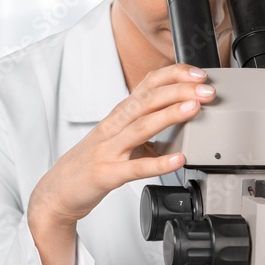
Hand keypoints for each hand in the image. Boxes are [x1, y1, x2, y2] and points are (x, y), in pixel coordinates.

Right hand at [29, 64, 215, 229]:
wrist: (58, 191)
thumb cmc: (89, 163)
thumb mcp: (117, 137)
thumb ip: (143, 127)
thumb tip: (179, 120)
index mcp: (118, 116)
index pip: (146, 85)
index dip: (172, 75)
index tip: (197, 74)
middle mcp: (112, 128)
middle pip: (145, 101)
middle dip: (178, 91)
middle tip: (206, 89)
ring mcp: (108, 150)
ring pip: (140, 127)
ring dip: (168, 115)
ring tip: (193, 109)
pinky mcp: (107, 174)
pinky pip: (135, 168)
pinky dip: (158, 163)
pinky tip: (177, 160)